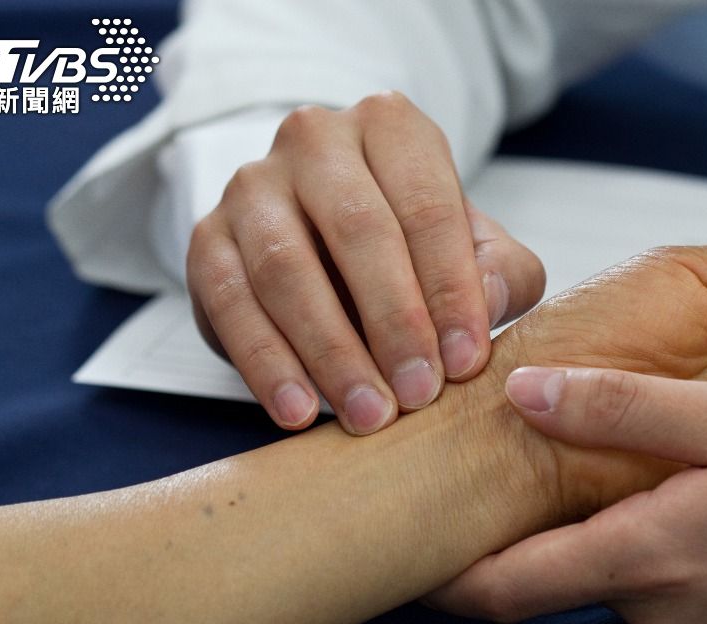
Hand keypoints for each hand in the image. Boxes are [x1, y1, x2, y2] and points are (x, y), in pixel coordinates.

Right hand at [187, 93, 544, 433]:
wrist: (330, 241)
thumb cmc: (416, 247)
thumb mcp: (475, 250)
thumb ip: (500, 273)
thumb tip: (484, 303)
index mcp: (391, 126)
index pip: (428, 207)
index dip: (450, 290)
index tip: (465, 362)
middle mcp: (316, 139)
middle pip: (357, 230)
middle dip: (393, 322)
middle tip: (418, 395)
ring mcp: (252, 185)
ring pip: (285, 269)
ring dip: (331, 352)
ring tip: (368, 415)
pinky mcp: (207, 237)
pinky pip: (229, 303)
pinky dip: (266, 363)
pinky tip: (299, 410)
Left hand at [430, 371, 706, 623]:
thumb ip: (621, 412)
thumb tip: (525, 399)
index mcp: (642, 558)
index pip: (501, 590)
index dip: (441, 571)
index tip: (395, 550)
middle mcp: (659, 604)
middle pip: (561, 559)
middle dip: (544, 506)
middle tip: (526, 441)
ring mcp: (698, 617)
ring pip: (626, 551)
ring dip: (625, 501)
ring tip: (648, 442)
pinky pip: (677, 561)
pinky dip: (675, 517)